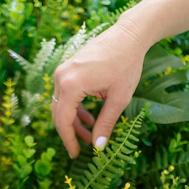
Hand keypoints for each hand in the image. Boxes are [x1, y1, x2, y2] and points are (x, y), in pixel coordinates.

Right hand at [52, 19, 148, 157]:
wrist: (129, 34)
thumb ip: (106, 123)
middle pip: (59, 114)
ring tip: (90, 131)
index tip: (76, 154)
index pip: (63, 121)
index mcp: (70, 85)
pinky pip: (65, 94)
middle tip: (84, 147)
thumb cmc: (127, 64)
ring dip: (74, 120)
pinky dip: (75, 107)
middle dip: (71, 132)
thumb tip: (98, 147)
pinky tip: (88, 116)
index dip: (68, 140)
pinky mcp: (67, 69)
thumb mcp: (119, 98)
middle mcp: (60, 78)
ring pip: (61, 105)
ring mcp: (62, 72)